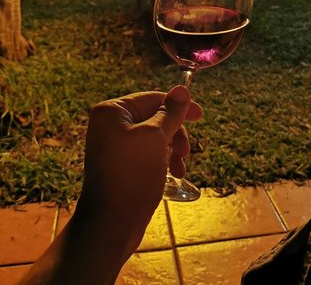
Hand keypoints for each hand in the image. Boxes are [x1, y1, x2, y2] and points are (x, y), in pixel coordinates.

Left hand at [19, 87, 201, 284]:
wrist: (112, 223)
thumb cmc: (133, 174)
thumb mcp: (156, 138)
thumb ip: (171, 112)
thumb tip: (183, 89)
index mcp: (112, 111)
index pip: (152, 98)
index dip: (178, 106)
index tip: (200, 116)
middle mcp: (110, 124)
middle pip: (154, 117)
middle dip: (175, 133)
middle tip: (186, 152)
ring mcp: (114, 145)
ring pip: (154, 137)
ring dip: (172, 149)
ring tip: (180, 168)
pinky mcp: (121, 165)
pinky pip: (147, 152)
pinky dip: (162, 159)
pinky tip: (172, 174)